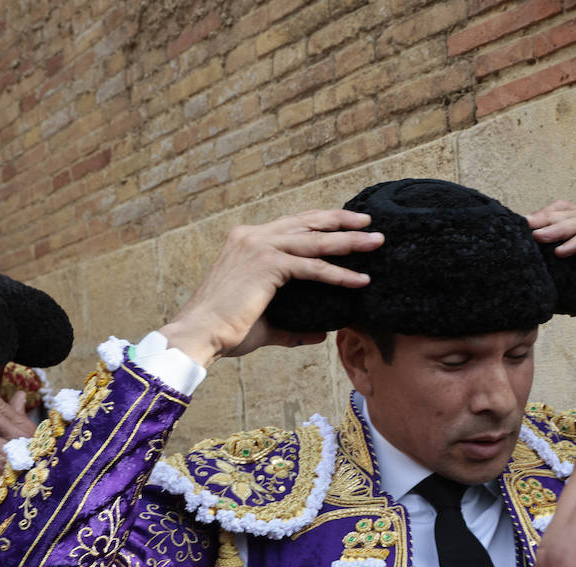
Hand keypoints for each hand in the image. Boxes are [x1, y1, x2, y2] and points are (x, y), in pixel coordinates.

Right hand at [160, 210, 384, 366]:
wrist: (199, 334)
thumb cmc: (226, 330)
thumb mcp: (266, 322)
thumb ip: (294, 327)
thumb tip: (320, 335)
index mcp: (247, 240)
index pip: (293, 224)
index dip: (321, 222)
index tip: (347, 222)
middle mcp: (252, 236)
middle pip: (307, 223)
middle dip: (341, 221)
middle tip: (369, 223)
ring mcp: (258, 246)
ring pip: (315, 241)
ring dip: (349, 241)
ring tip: (376, 242)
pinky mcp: (267, 264)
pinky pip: (312, 267)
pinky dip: (338, 273)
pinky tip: (360, 279)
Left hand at [527, 194, 575, 273]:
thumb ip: (573, 265)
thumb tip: (545, 283)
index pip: (561, 214)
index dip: (541, 220)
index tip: (519, 231)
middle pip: (565, 214)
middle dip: (542, 222)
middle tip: (520, 229)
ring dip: (556, 230)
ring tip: (536, 238)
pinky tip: (563, 250)